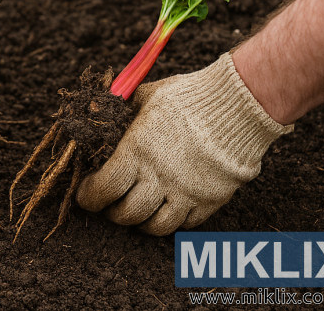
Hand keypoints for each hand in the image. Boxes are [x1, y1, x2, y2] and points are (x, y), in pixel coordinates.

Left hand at [76, 53, 292, 234]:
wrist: (238, 104)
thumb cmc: (187, 97)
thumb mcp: (145, 97)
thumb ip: (122, 109)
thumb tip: (99, 110)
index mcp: (137, 152)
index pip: (103, 189)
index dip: (89, 196)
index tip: (85, 194)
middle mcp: (160, 177)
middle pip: (126, 214)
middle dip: (112, 212)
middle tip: (109, 204)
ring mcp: (187, 193)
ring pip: (156, 226)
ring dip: (140, 222)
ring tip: (136, 210)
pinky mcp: (210, 200)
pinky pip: (185, 224)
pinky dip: (171, 220)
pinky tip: (166, 206)